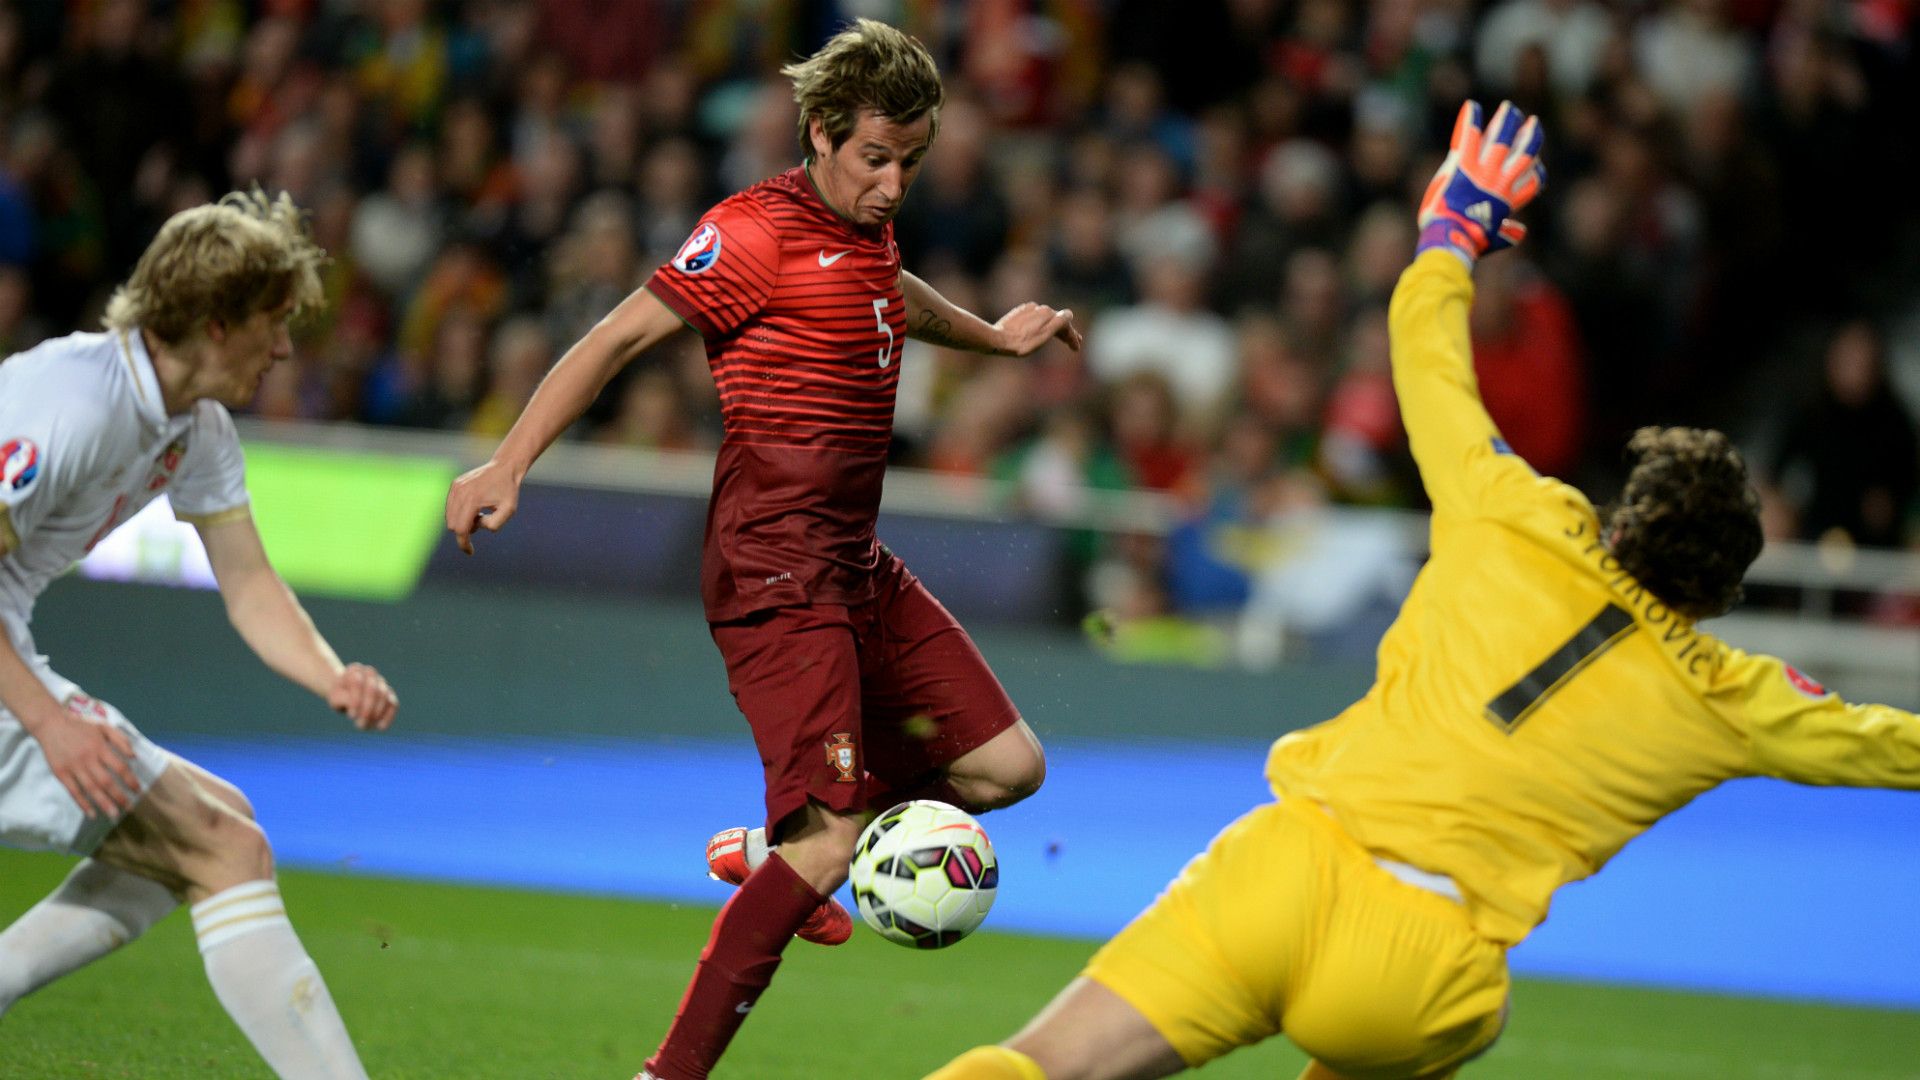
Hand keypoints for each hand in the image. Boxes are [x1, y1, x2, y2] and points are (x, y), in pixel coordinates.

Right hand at [33, 697, 140, 816]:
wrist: (51, 724)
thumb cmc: (81, 726)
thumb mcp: (104, 726)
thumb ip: (120, 740)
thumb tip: (134, 757)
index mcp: (100, 747)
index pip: (119, 767)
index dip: (130, 780)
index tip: (138, 791)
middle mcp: (88, 759)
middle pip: (106, 781)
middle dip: (119, 797)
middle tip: (129, 808)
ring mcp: (73, 767)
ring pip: (90, 789)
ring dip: (103, 803)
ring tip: (114, 815)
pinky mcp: (61, 773)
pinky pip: (73, 791)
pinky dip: (82, 803)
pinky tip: (91, 813)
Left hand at [328, 663, 396, 730]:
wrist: (345, 694)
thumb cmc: (339, 696)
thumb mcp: (335, 698)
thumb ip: (343, 700)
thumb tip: (356, 711)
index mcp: (355, 669)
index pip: (357, 681)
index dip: (356, 700)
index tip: (350, 716)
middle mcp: (370, 673)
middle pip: (373, 689)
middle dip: (368, 709)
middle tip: (359, 725)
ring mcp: (381, 682)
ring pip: (384, 696)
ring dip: (376, 713)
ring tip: (365, 726)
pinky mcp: (389, 694)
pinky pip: (393, 704)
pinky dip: (388, 716)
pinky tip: (381, 727)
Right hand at [446, 459, 522, 554]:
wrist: (504, 468)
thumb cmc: (508, 491)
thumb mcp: (509, 510)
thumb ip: (494, 524)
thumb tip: (476, 525)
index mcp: (472, 500)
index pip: (461, 529)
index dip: (464, 543)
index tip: (470, 552)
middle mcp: (460, 493)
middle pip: (452, 525)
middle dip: (466, 530)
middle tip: (483, 520)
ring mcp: (455, 487)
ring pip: (449, 517)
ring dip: (462, 521)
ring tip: (480, 512)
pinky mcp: (454, 485)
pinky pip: (450, 507)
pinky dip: (459, 512)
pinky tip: (475, 506)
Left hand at [994, 302, 1082, 356]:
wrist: (997, 339)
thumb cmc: (1022, 343)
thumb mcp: (1044, 336)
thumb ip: (1058, 324)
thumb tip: (1068, 314)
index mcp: (1048, 314)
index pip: (1066, 324)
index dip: (1073, 336)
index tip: (1076, 348)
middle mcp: (1040, 308)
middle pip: (1057, 320)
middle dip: (1066, 332)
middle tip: (1075, 342)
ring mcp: (1029, 309)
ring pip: (1046, 318)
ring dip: (1054, 327)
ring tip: (1060, 337)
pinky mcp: (1020, 312)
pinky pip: (1036, 317)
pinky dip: (1042, 323)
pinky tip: (1041, 329)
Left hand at [1417, 100, 1545, 263]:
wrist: (1450, 237)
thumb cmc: (1466, 243)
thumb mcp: (1492, 240)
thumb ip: (1506, 234)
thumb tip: (1521, 233)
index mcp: (1508, 201)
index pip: (1533, 182)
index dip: (1537, 171)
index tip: (1537, 164)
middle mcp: (1501, 182)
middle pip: (1525, 153)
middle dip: (1530, 136)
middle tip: (1532, 123)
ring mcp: (1484, 171)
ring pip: (1503, 139)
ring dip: (1507, 121)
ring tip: (1509, 108)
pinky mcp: (1464, 164)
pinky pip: (1470, 136)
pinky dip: (1471, 120)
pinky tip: (1471, 106)